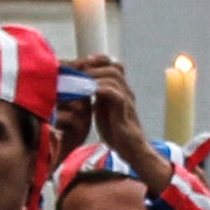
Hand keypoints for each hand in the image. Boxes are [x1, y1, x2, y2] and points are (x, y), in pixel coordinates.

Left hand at [73, 55, 155, 181]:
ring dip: (96, 76)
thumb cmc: (115, 130)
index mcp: (120, 90)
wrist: (129, 148)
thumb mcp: (102, 109)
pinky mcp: (124, 111)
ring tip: (81, 80)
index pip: (115, 66)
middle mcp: (125, 91)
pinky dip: (101, 89)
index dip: (100, 61)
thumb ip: (96, 97)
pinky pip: (115, 94)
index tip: (84, 62)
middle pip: (115, 67)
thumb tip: (81, 87)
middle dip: (96, 66)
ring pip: (114, 77)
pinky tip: (89, 92)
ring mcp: (126, 100)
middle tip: (80, 70)